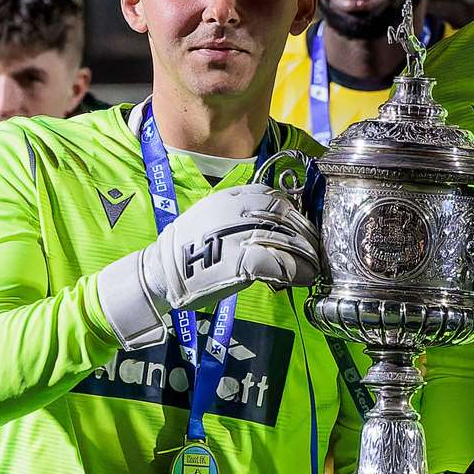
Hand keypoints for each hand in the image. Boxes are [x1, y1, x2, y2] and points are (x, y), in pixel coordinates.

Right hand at [98, 184, 320, 346]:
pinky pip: (279, 263)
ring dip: (305, 254)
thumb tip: (277, 224)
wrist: (160, 273)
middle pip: (283, 216)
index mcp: (228, 197)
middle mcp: (234, 211)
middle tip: (314, 248)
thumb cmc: (188, 250)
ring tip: (313, 266)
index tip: (301, 226)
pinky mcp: (239, 261)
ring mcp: (237, 234)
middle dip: (304, 233)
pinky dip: (296, 271)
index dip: (293, 212)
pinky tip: (303, 278)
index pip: (272, 196)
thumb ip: (241, 214)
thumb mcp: (212, 216)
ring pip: (286, 238)